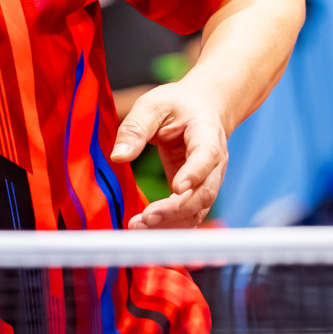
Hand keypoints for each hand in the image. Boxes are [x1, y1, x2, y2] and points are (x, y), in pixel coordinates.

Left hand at [110, 80, 227, 228]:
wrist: (202, 108)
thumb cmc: (176, 104)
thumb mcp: (152, 105)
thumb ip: (135, 128)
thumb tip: (118, 157)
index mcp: (207, 134)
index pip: (206, 156)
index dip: (194, 173)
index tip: (176, 187)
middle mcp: (215, 162)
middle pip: (203, 192)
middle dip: (175, 209)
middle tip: (145, 218)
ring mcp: (208, 180)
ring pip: (198, 208)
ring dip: (171, 222)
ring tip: (138, 227)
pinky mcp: (197, 191)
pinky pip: (190, 214)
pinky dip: (171, 224)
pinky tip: (147, 229)